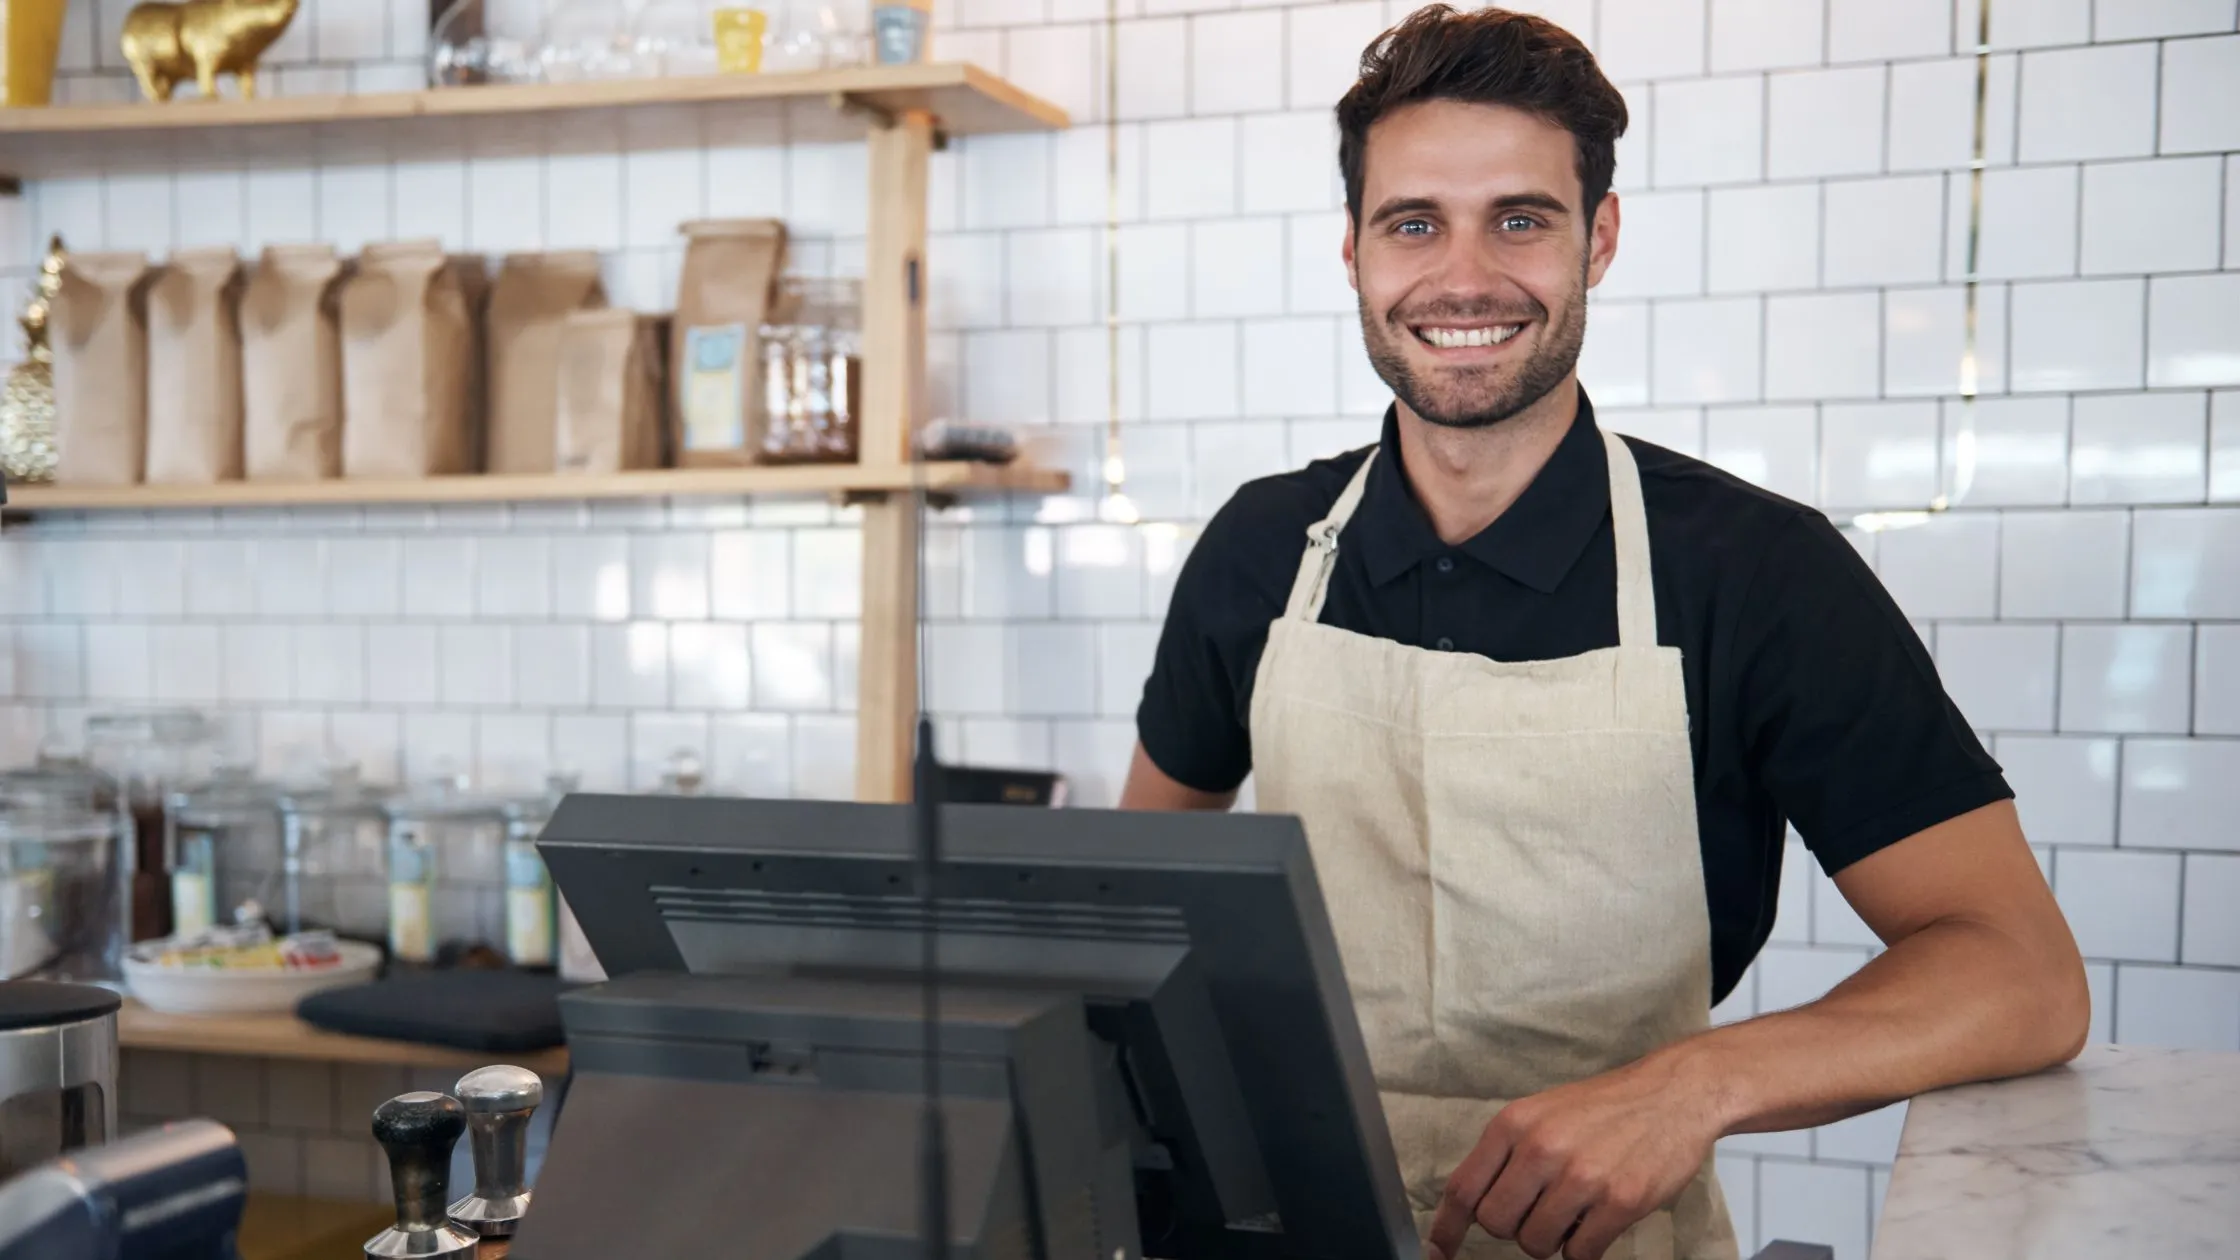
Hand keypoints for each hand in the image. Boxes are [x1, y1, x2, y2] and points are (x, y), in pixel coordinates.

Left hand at [1425, 1053, 1725, 1259]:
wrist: (1673, 1093)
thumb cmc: (1604, 1108)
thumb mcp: (1542, 1113)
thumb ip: (1506, 1154)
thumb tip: (1472, 1205)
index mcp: (1514, 1123)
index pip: (1463, 1188)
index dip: (1446, 1228)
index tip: (1437, 1251)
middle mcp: (1541, 1148)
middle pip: (1496, 1224)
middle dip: (1515, 1227)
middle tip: (1541, 1210)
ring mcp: (1581, 1176)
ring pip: (1535, 1244)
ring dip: (1552, 1239)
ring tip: (1575, 1210)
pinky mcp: (1619, 1200)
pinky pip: (1580, 1253)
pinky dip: (1586, 1247)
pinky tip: (1598, 1220)